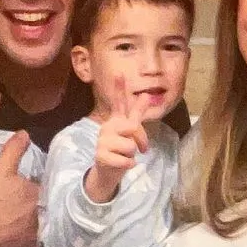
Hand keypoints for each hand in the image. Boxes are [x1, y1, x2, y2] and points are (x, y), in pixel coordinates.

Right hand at [0, 130, 39, 246]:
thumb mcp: (0, 170)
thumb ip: (14, 150)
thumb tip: (25, 133)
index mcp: (41, 195)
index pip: (46, 189)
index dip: (40, 188)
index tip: (32, 189)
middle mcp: (46, 215)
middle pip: (47, 208)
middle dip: (43, 207)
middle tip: (30, 206)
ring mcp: (39, 235)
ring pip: (44, 227)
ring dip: (39, 225)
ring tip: (28, 223)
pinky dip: (33, 243)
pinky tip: (26, 241)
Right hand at [86, 79, 148, 203]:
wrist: (107, 172)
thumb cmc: (121, 151)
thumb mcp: (131, 132)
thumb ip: (136, 114)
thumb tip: (146, 95)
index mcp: (116, 121)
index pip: (118, 103)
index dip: (119, 89)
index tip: (120, 73)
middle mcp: (107, 128)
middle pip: (133, 127)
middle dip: (141, 140)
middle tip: (140, 148)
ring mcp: (102, 141)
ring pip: (130, 145)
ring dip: (132, 155)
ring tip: (124, 155)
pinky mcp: (101, 155)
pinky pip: (126, 160)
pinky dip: (129, 165)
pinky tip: (123, 164)